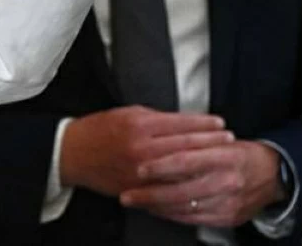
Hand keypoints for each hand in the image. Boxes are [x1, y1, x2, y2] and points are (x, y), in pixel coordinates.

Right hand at [60, 106, 231, 198]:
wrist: (72, 153)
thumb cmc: (98, 129)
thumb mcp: (126, 114)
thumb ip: (155, 119)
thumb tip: (184, 122)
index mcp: (139, 126)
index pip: (180, 124)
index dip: (203, 123)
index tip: (220, 122)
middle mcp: (141, 149)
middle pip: (185, 146)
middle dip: (211, 142)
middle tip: (229, 139)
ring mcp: (140, 172)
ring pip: (181, 169)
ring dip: (204, 163)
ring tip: (222, 157)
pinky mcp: (137, 188)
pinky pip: (167, 186)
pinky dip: (185, 182)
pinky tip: (200, 179)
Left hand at [120, 140, 285, 228]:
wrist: (272, 174)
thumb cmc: (236, 151)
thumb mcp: (215, 139)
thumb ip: (189, 139)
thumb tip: (153, 141)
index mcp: (224, 155)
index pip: (186, 160)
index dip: (160, 166)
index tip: (138, 168)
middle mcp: (228, 180)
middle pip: (182, 190)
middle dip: (150, 194)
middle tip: (127, 194)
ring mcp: (229, 202)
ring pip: (185, 208)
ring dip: (156, 206)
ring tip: (136, 201)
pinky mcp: (228, 218)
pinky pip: (193, 219)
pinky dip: (171, 214)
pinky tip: (155, 209)